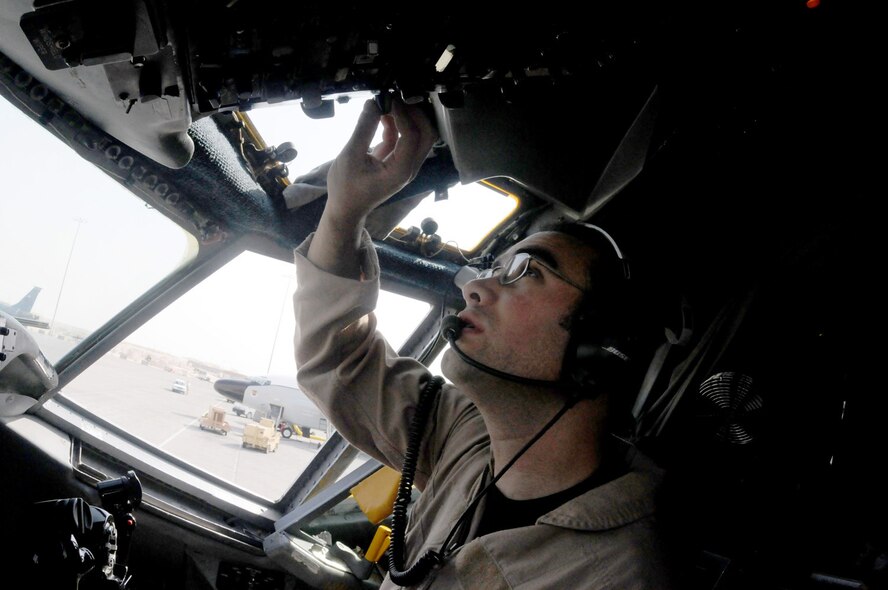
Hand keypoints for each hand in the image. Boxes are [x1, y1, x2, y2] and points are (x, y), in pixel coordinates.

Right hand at [325, 98, 437, 225]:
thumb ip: (364, 129)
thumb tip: (373, 103)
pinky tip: (381, 114)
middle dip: (414, 114)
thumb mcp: (351, 157)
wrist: (346, 209)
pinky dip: (396, 124)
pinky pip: (403, 138)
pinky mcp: (396, 160)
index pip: (413, 136)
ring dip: (406, 117)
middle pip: (426, 135)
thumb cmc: (346, 189)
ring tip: (386, 103)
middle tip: (395, 99)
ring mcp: (405, 164)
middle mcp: (409, 167)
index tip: (388, 98)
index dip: (403, 114)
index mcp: (401, 170)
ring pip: (418, 135)